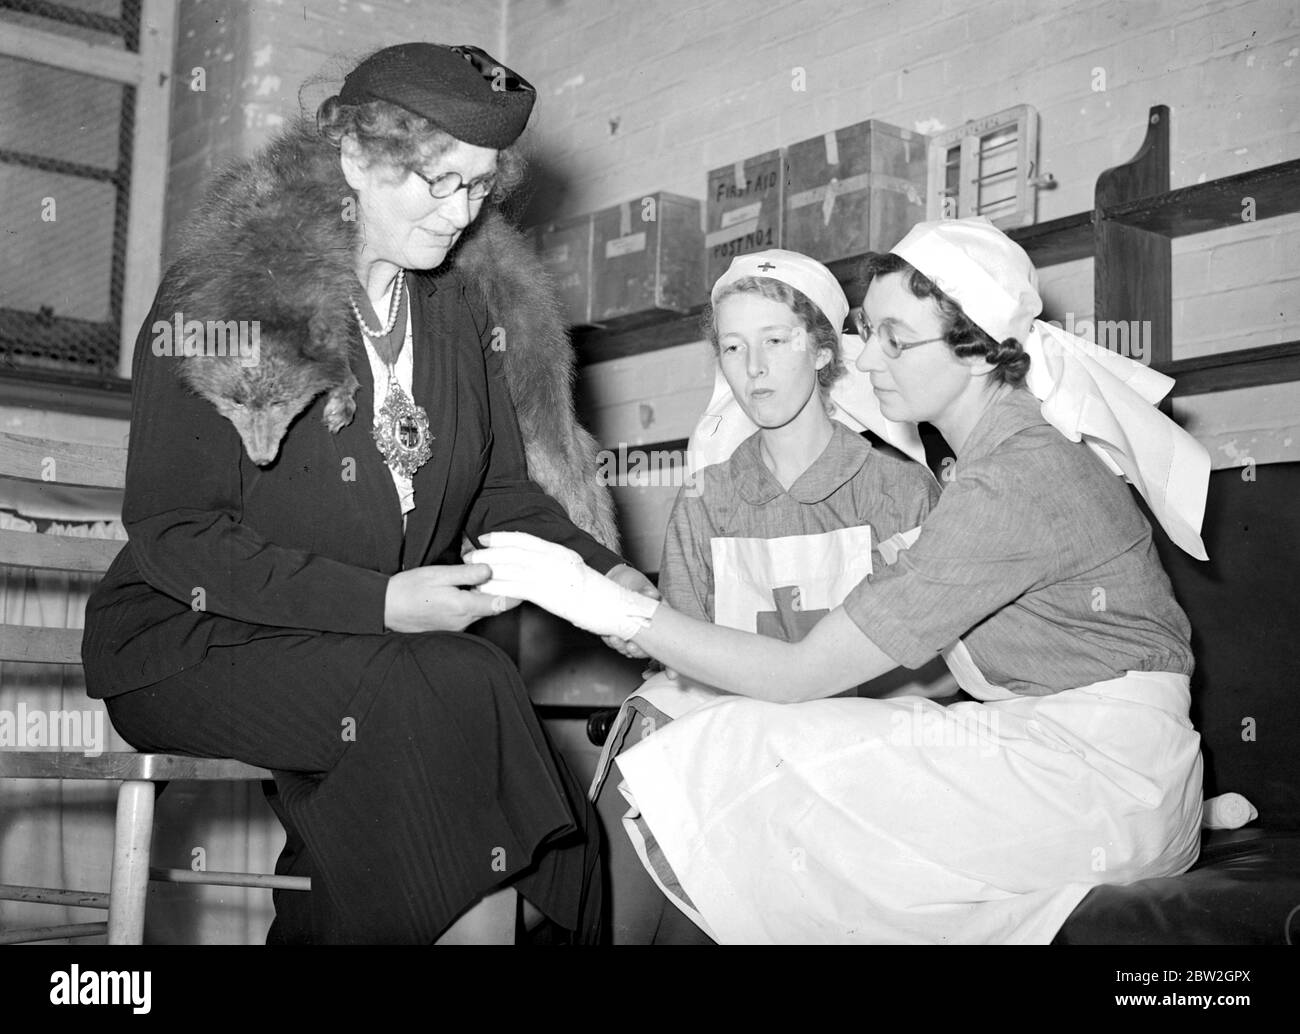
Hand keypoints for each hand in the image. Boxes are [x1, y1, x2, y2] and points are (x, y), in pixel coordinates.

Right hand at [384, 563, 519, 632]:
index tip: (525, 583)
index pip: (500, 603)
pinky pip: (469, 615)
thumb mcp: (439, 574)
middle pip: (493, 608)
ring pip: (481, 611)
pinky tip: (471, 590)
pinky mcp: (449, 627)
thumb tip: (490, 570)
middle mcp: (463, 621)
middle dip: (503, 593)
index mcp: (463, 607)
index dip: (515, 594)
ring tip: (492, 579)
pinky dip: (475, 603)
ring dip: (488, 597)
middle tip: (512, 576)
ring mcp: (456, 627)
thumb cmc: (409, 588)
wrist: (385, 608)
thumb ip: (466, 573)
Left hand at [467, 532, 659, 639]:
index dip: (504, 537)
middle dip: (490, 551)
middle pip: (515, 551)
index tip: (487, 537)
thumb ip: (558, 568)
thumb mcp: (576, 574)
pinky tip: (485, 588)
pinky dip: (498, 586)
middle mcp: (556, 559)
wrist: (616, 608)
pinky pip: (516, 587)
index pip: (528, 539)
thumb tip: (541, 569)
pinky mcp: (549, 593)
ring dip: (489, 567)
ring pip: (512, 567)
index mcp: (562, 552)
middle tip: (470, 553)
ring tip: (472, 569)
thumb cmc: (599, 597)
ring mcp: (552, 575)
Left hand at [602, 563, 658, 658]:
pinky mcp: (616, 631)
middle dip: (637, 651)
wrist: (614, 578)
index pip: (662, 639)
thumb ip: (646, 591)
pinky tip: (608, 635)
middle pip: (644, 648)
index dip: (660, 651)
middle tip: (631, 646)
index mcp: (657, 619)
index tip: (660, 660)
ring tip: (615, 639)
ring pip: (628, 647)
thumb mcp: (641, 584)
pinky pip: (614, 642)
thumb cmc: (633, 581)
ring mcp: (630, 631)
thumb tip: (651, 594)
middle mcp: (645, 628)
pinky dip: (610, 641)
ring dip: (621, 647)